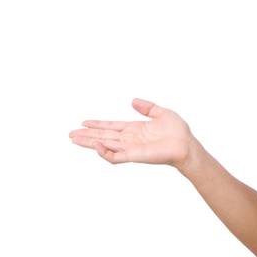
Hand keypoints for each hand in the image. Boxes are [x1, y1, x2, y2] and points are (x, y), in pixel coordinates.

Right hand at [70, 98, 198, 168]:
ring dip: (89, 143)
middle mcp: (130, 139)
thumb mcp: (162, 113)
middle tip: (70, 134)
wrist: (186, 145)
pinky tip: (96, 145)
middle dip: (87, 136)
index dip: (98, 124)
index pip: (111, 127)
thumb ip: (147, 107)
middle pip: (103, 137)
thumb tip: (133, 100)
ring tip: (74, 139)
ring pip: (104, 146)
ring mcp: (130, 148)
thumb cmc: (178, 131)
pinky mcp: (133, 156)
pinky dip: (104, 152)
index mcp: (135, 129)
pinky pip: (114, 156)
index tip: (84, 122)